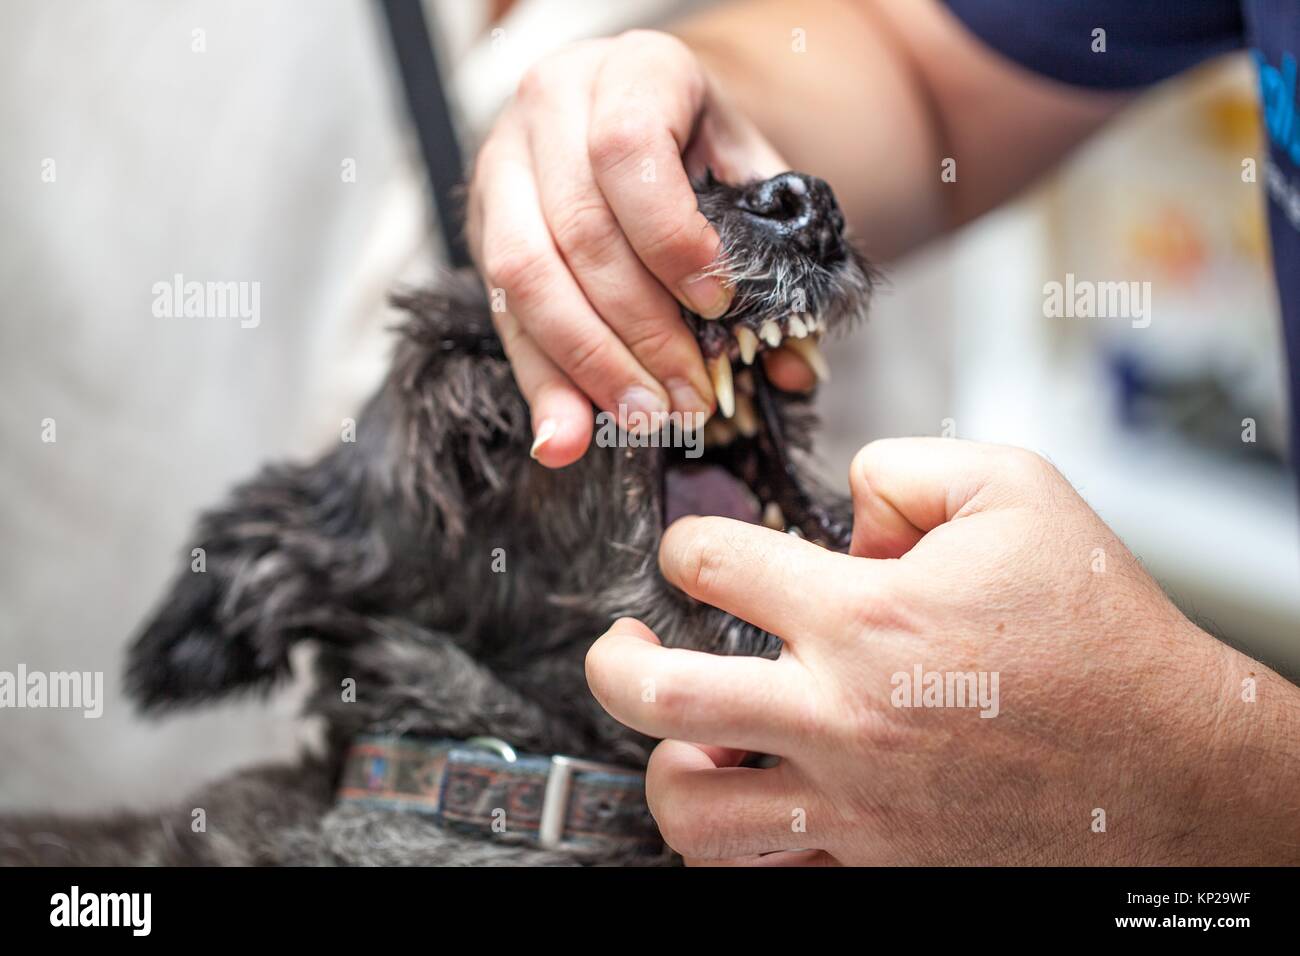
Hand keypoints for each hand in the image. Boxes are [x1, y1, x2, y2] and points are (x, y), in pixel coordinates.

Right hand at [466, 31, 811, 467]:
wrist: (639, 114)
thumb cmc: (702, 150)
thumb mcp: (750, 178)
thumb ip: (774, 259)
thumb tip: (789, 367)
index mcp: (631, 73)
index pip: (628, 149)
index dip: (670, 239)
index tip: (716, 306)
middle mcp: (550, 106)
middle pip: (577, 230)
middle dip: (639, 331)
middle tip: (688, 398)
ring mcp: (504, 164)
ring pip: (523, 276)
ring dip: (588, 365)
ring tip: (642, 421)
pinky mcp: (480, 224)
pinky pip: (502, 314)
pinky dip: (540, 383)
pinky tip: (565, 438)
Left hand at [586, 438, 1299, 864]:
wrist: (1171, 765)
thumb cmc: (1098, 630)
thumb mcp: (1017, 491)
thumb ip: (904, 466)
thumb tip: (839, 506)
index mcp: (866, 616)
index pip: (710, 564)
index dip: (685, 545)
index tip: (696, 553)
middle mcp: (842, 714)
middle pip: (659, 694)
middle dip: (612, 659)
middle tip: (620, 643)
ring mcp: (853, 801)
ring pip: (692, 809)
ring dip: (664, 765)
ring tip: (686, 734)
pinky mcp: (876, 862)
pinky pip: (763, 873)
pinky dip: (732, 838)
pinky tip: (748, 797)